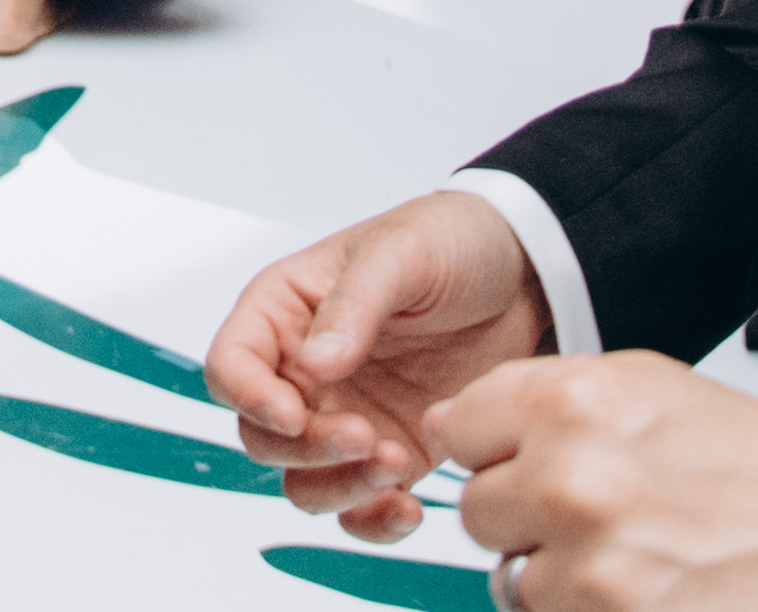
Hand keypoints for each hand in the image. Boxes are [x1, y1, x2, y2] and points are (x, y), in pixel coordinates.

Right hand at [211, 188, 558, 532]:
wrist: (526, 273)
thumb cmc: (451, 240)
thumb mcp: (401, 252)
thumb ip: (353, 305)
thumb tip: (314, 364)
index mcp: (286, 311)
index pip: (231, 364)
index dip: (247, 396)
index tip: (292, 414)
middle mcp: (305, 371)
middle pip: (263, 435)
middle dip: (306, 449)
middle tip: (363, 436)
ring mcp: (346, 415)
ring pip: (305, 481)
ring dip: (340, 488)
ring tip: (397, 464)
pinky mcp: (393, 449)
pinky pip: (362, 505)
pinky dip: (375, 519)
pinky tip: (409, 507)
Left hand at [431, 354, 757, 608]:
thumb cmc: (753, 463)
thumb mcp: (647, 388)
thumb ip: (540, 398)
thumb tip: (448, 425)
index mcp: (574, 402)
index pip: (459, 427)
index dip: (494, 445)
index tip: (524, 454)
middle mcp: (571, 480)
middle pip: (476, 509)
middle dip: (525, 514)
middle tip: (597, 509)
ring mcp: (589, 565)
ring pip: (512, 577)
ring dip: (558, 570)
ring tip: (633, 551)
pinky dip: (588, 607)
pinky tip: (644, 585)